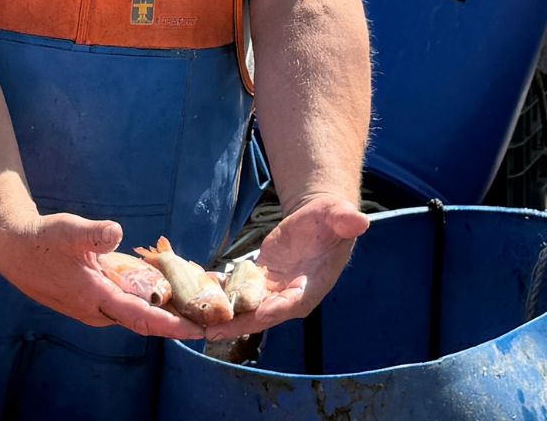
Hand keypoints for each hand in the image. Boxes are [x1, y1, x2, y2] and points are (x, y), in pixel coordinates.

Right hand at [0, 210, 207, 339]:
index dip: (172, 325)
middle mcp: (98, 310)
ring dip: (163, 305)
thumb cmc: (42, 240)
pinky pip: (126, 303)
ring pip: (136, 311)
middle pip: (146, 318)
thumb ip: (94, 233)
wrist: (14, 248)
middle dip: (177, 315)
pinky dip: (146, 296)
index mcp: (96, 298)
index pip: (142, 318)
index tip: (198, 330)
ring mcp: (94, 308)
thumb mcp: (68, 230)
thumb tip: (117, 232)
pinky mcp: (92, 301)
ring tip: (195, 292)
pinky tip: (162, 281)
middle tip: (211, 306)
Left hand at [204, 194, 368, 340]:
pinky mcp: (256, 282)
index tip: (252, 315)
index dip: (271, 310)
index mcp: (309, 289)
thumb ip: (344, 221)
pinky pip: (232, 291)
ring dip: (216, 314)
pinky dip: (212, 292)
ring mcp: (270, 292)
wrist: (319, 221)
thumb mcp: (339, 217)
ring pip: (240, 308)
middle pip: (258, 315)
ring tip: (189, 321)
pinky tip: (188, 292)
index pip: (289, 304)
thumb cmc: (331, 220)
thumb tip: (358, 220)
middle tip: (208, 330)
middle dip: (234, 324)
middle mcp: (288, 298)